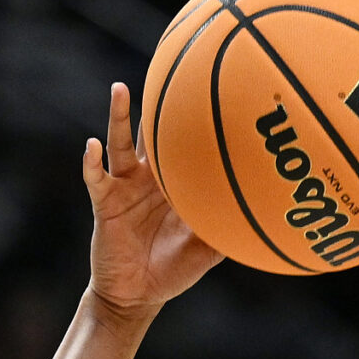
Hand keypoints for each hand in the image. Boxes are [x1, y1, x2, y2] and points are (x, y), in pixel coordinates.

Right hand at [82, 82, 221, 328]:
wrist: (138, 295)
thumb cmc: (172, 271)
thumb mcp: (206, 251)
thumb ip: (229, 231)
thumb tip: (267, 220)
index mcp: (173, 183)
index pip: (183, 143)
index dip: (191, 117)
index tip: (207, 83)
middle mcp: (148, 176)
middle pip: (151, 131)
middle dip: (155, 101)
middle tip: (164, 63)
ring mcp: (124, 186)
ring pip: (120, 143)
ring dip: (118, 117)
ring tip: (120, 89)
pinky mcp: (105, 202)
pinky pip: (97, 178)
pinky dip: (92, 162)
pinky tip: (91, 146)